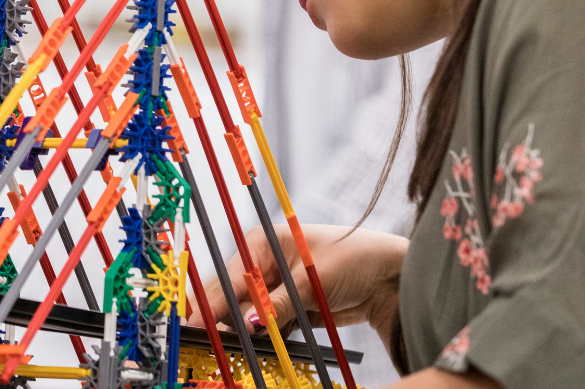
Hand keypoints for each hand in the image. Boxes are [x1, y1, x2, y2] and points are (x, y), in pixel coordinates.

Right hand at [202, 223, 407, 350]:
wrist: (390, 277)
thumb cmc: (353, 258)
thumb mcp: (311, 280)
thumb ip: (278, 304)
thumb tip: (248, 323)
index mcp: (262, 242)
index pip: (228, 276)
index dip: (211, 301)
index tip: (194, 321)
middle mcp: (264, 263)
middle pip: (232, 296)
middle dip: (225, 318)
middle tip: (207, 338)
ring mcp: (275, 286)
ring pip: (248, 314)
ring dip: (246, 330)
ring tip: (235, 341)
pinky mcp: (288, 307)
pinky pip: (267, 325)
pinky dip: (264, 335)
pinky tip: (260, 342)